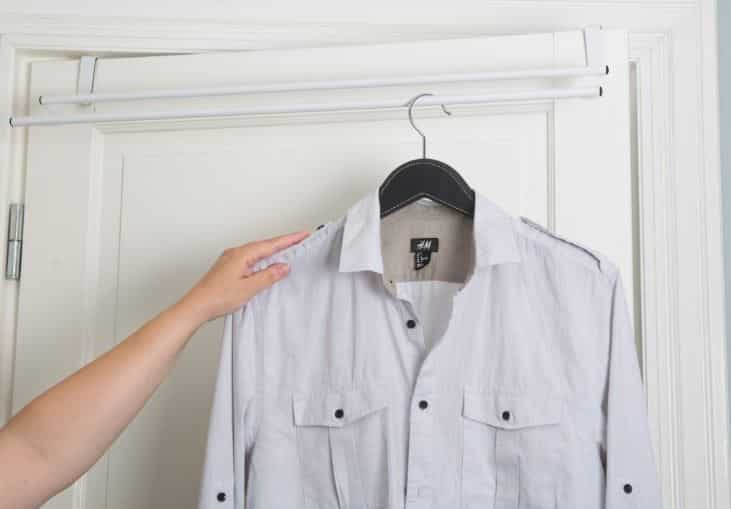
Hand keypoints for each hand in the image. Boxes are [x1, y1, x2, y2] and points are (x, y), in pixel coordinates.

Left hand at [177, 229, 310, 322]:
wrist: (196, 306)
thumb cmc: (217, 297)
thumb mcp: (249, 288)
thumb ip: (268, 276)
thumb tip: (283, 266)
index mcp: (242, 255)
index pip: (271, 244)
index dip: (289, 240)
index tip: (303, 235)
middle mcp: (235, 253)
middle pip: (264, 245)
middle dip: (283, 243)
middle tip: (300, 240)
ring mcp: (230, 260)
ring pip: (257, 252)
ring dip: (272, 251)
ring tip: (287, 251)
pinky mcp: (228, 268)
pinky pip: (250, 258)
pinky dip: (262, 259)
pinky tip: (265, 265)